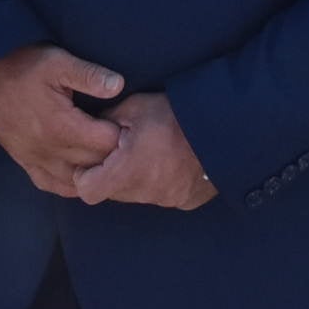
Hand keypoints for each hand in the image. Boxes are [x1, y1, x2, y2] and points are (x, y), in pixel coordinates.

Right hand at [0, 45, 126, 194]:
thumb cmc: (22, 66)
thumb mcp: (56, 62)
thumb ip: (88, 75)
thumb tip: (119, 84)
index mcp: (61, 126)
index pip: (106, 143)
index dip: (123, 132)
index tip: (130, 121)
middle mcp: (49, 150)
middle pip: (95, 164)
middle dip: (114, 154)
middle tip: (126, 138)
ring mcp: (36, 159)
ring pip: (75, 181)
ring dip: (95, 171)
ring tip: (108, 156)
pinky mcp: (25, 162)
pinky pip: (51, 184)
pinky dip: (71, 184)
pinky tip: (82, 175)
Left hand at [73, 92, 217, 209]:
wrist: (223, 128)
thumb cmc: (176, 115)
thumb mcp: (136, 107)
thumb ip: (108, 120)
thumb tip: (92, 126)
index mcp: (127, 171)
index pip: (87, 190)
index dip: (84, 176)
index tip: (91, 162)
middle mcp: (145, 192)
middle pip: (113, 193)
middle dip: (111, 174)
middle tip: (122, 150)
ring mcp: (167, 199)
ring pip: (137, 195)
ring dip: (136, 178)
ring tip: (149, 152)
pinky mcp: (184, 200)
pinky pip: (161, 195)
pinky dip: (159, 182)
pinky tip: (169, 161)